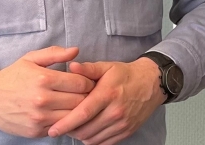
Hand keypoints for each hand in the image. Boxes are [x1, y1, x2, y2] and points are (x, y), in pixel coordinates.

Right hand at [0, 46, 95, 138]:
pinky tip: (63, 113)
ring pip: (73, 116)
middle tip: (86, 93)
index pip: (81, 83)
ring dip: (78, 110)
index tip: (87, 81)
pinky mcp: (36, 131)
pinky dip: (66, 121)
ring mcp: (39, 118)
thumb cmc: (13, 77)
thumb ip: (55, 53)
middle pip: (80, 101)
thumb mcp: (31, 59)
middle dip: (86, 96)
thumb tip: (76, 51)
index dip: (88, 81)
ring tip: (76, 103)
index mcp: (43, 79)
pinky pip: (61, 127)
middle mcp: (42, 100)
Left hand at [47, 57, 165, 144]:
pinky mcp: (126, 132)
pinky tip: (89, 130)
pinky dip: (93, 140)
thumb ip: (88, 69)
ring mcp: (122, 124)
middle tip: (62, 125)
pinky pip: (103, 143)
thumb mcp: (107, 67)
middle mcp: (116, 111)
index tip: (53, 130)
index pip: (83, 113)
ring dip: (81, 135)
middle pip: (86, 130)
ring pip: (93, 139)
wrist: (152, 83)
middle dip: (71, 130)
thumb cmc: (125, 74)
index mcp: (108, 94)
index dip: (66, 124)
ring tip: (75, 127)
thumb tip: (71, 67)